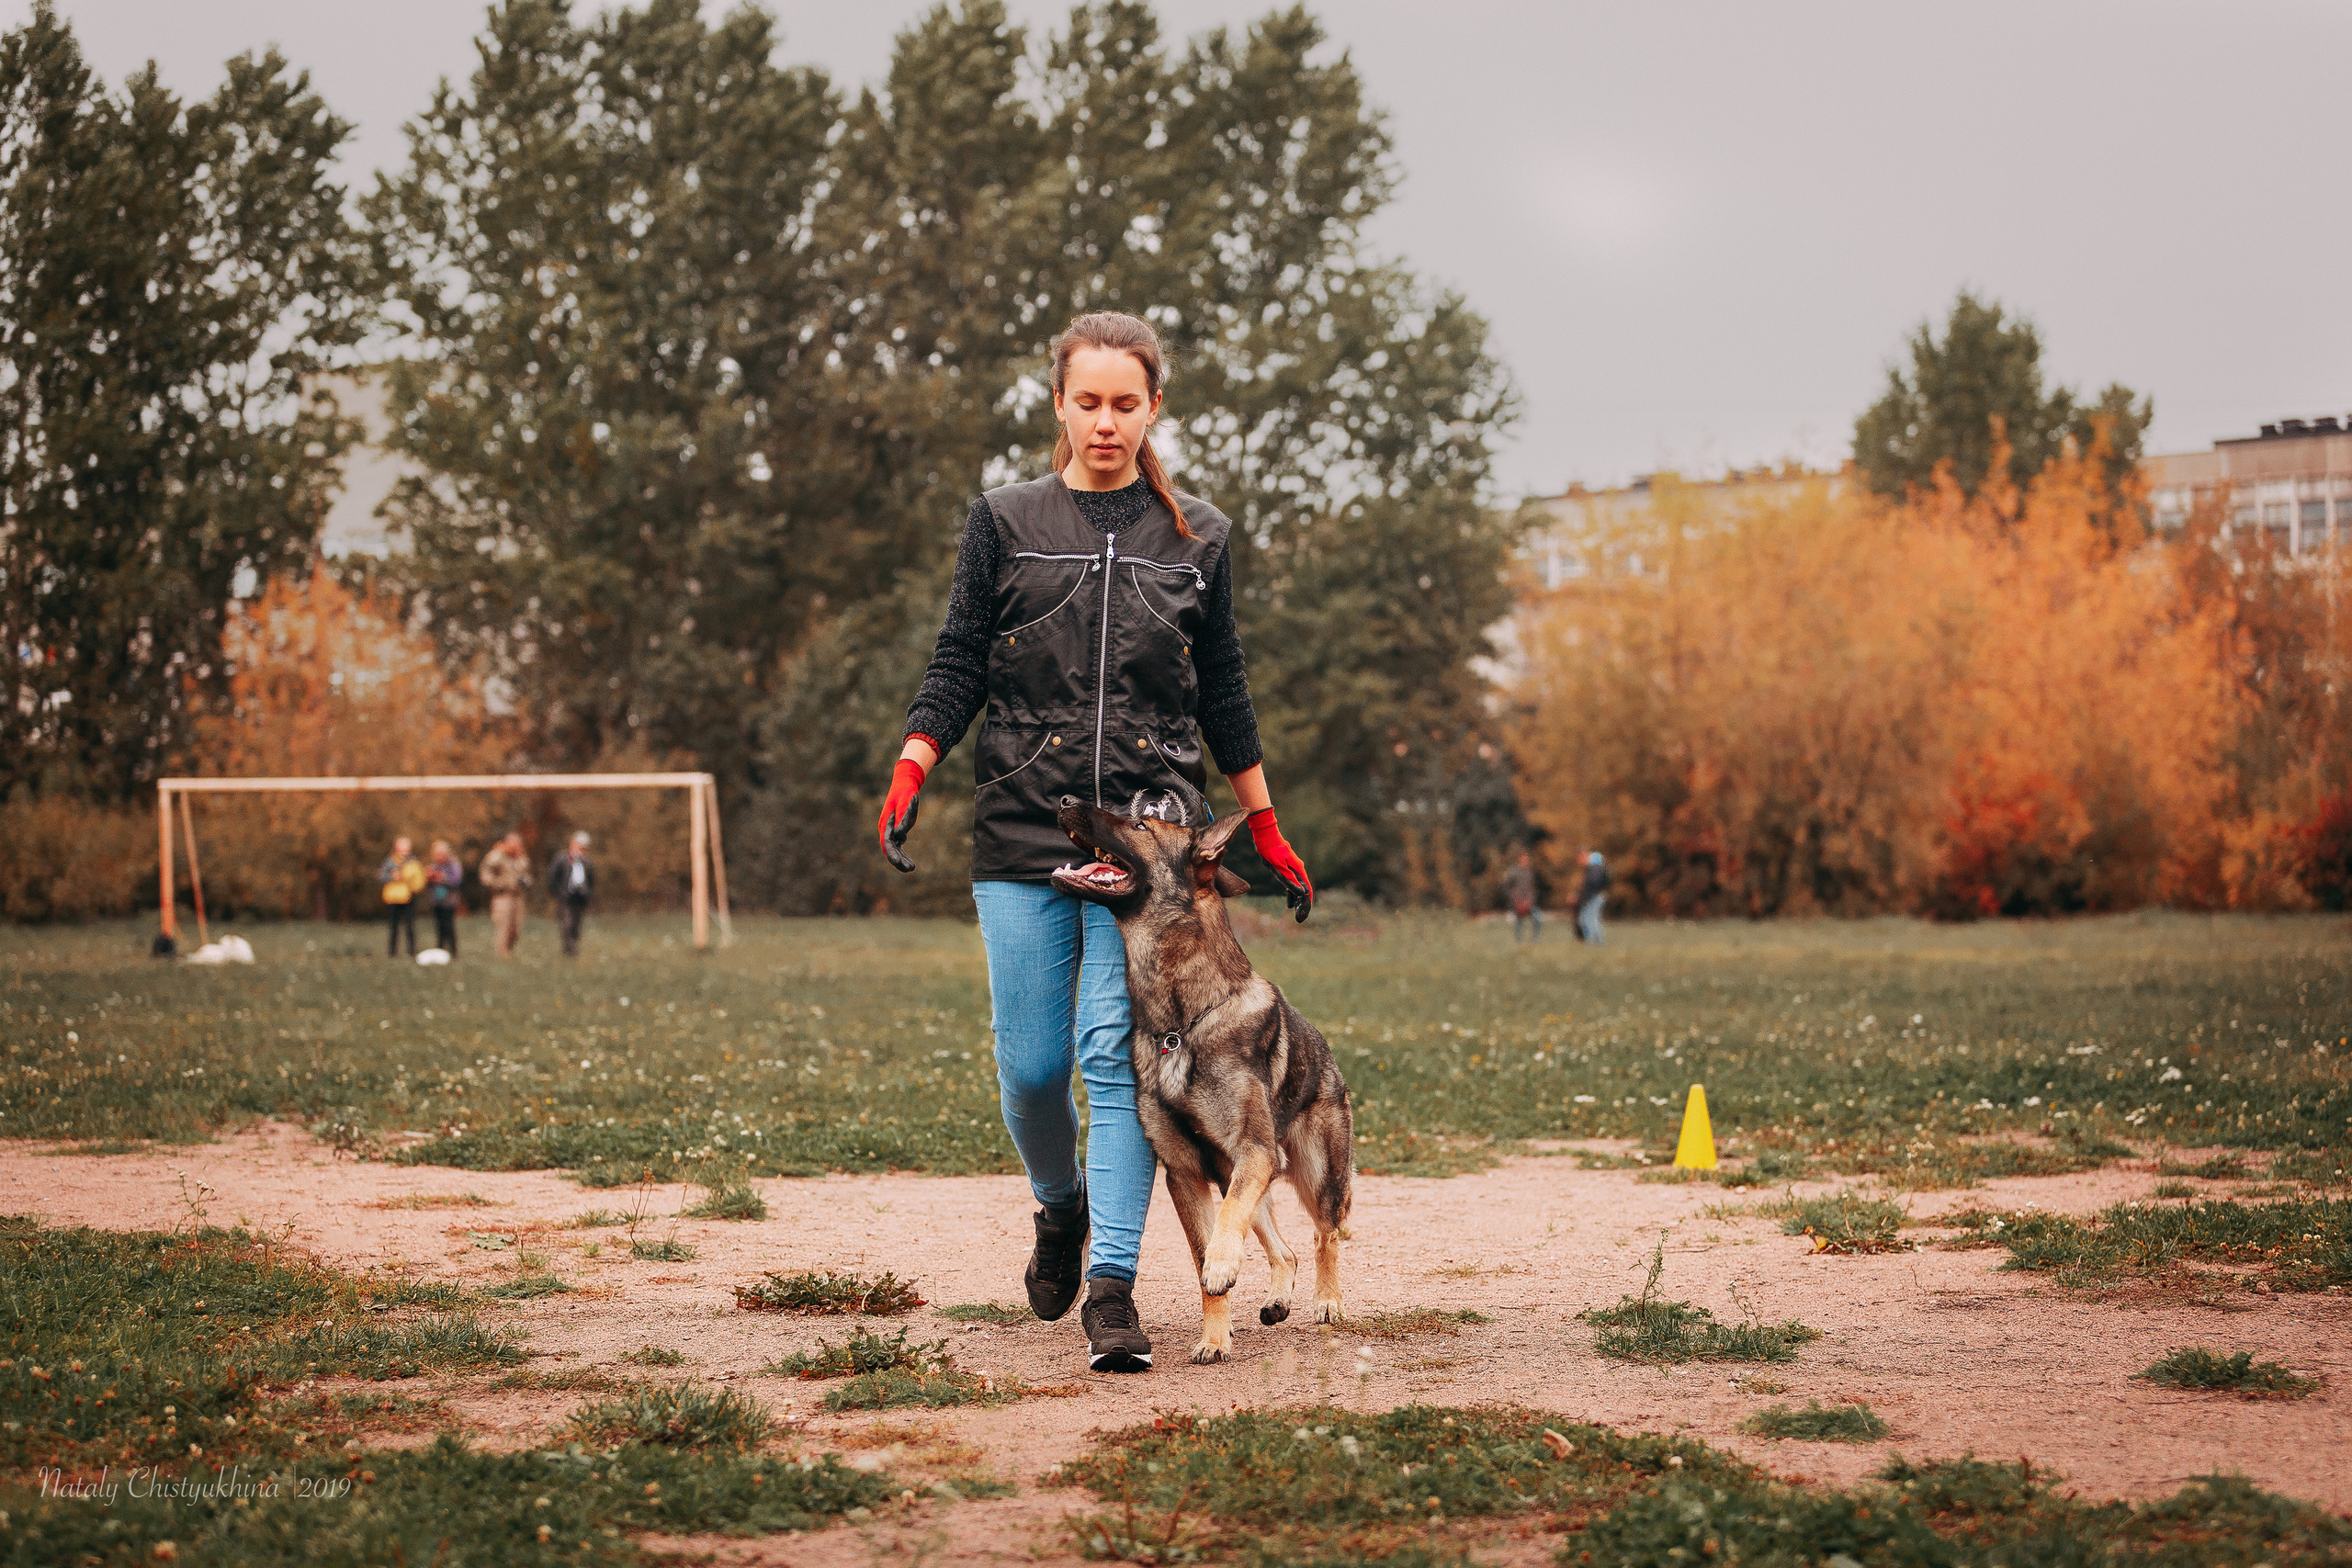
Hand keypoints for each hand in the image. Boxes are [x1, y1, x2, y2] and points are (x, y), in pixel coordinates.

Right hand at [879, 756, 926, 871]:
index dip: (893, 854)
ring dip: (901, 859)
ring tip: (911, 868)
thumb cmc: (905, 793)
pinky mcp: (897, 829)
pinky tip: (908, 861)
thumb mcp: (906, 803)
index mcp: (886, 823)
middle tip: (910, 869)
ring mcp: (891, 829)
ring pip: (894, 849)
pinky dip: (902, 853)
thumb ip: (903, 818)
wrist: (904, 784)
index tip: (900, 863)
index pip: (887, 843)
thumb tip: (900, 834)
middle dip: (899, 860)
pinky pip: (898, 844)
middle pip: (890, 849)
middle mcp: (886, 828)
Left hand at [1247, 807, 1312, 921]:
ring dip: (1298, 902)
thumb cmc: (1271, 849)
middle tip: (1299, 920)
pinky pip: (1292, 885)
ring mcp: (1292, 870)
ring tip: (1297, 914)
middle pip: (1304, 892)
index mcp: (1298, 871)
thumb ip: (1290, 880)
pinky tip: (1290, 903)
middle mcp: (1298, 871)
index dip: (1305, 905)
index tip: (1301, 917)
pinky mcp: (1286, 868)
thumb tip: (1302, 893)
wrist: (1265, 835)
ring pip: (1298, 889)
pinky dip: (1292, 895)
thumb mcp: (1279, 867)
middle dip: (1303, 906)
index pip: (1306, 892)